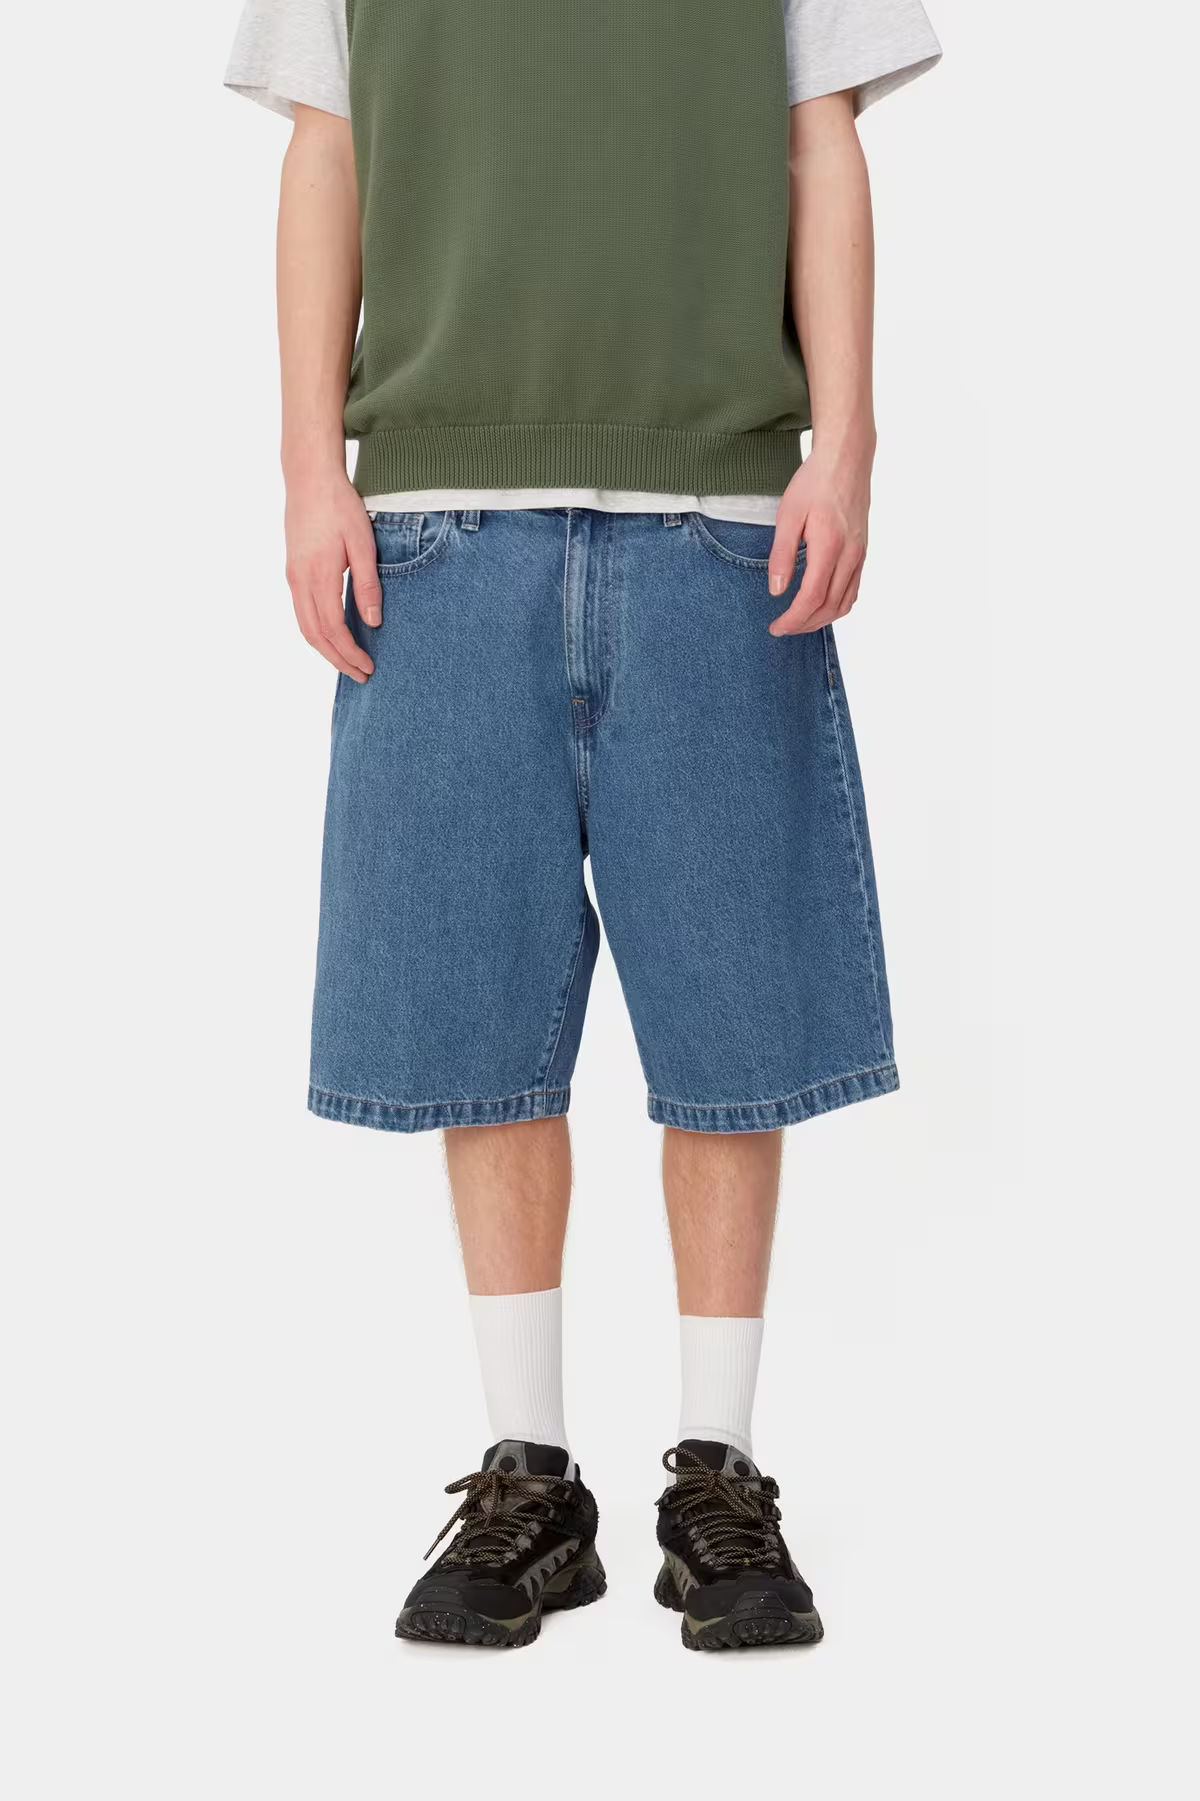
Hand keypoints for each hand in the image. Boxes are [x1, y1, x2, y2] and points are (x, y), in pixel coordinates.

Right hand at [284, 471, 381, 681]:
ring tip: (348, 662)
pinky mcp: (293, 571)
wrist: (309, 478)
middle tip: (361, 675)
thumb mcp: (363, 543)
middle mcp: (300, 581)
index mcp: (318, 576)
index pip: (333, 629)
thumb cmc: (340, 506)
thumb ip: (368, 584)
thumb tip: (374, 621)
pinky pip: (302, 613)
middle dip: (338, 660)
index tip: (368, 667)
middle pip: (315, 636)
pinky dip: (317, 632)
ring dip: (326, 649)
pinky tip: (333, 636)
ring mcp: (293, 576)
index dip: (350, 653)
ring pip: (305, 627)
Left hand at [767, 444, 872, 635]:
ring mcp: (860, 555)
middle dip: (804, 624)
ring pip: (844, 603)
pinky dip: (836, 606)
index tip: (776, 627)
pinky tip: (820, 605)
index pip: (811, 598)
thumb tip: (777, 591)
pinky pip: (853, 590)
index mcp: (829, 547)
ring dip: (821, 620)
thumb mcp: (788, 515)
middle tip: (782, 628)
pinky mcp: (862, 552)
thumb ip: (782, 555)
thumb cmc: (815, 483)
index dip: (793, 619)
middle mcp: (850, 555)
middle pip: (828, 607)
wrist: (846, 460)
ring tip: (799, 621)